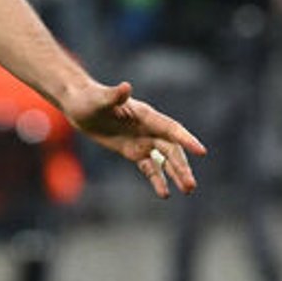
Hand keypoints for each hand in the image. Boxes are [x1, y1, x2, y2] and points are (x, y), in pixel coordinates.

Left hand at [61, 81, 203, 198]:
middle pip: (171, 149)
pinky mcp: (133, 151)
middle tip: (191, 185)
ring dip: (176, 174)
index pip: (171, 129)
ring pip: (165, 159)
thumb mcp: (99, 99)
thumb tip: (126, 87)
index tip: (201, 151)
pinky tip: (165, 193)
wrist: (80, 106)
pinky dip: (157, 179)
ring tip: (188, 190)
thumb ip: (114, 96)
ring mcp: (143, 140)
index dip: (186, 140)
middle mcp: (149, 128)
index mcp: (146, 115)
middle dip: (181, 166)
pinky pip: (149, 167)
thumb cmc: (89, 98)